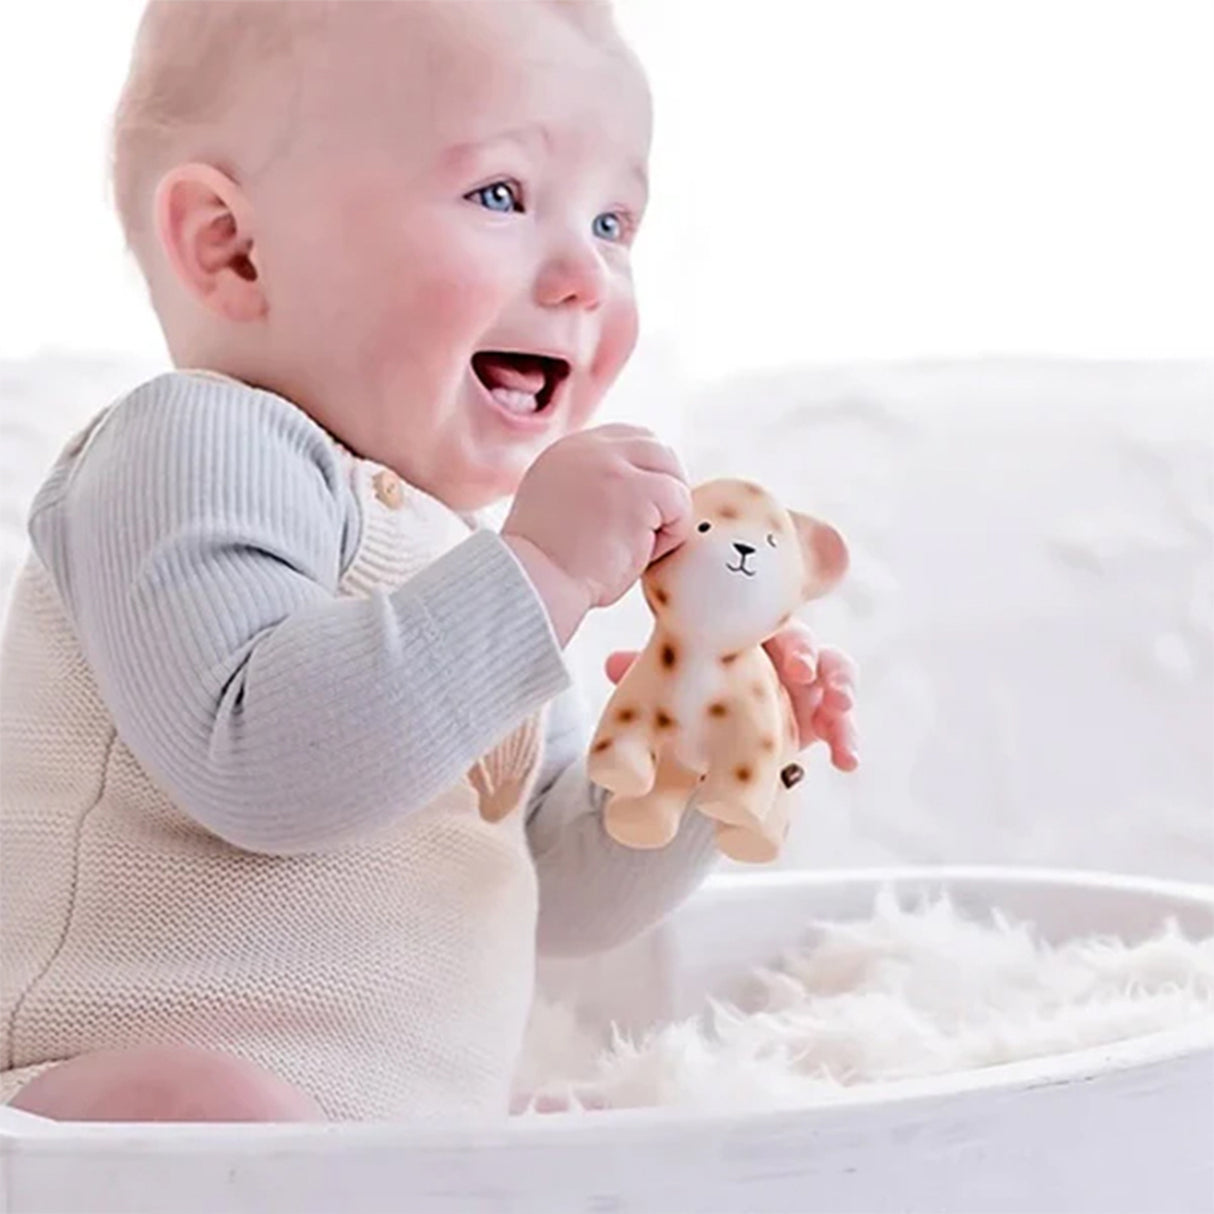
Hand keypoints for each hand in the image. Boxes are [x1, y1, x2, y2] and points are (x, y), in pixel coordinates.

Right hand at [503, 426, 692, 644]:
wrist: (533, 585)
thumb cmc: (546, 567)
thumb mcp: (559, 506)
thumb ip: (591, 486)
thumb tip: (634, 493)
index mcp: (569, 450)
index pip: (629, 439)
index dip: (645, 475)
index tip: (637, 514)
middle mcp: (590, 448)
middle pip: (658, 451)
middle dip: (663, 493)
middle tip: (646, 534)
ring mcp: (613, 466)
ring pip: (671, 476)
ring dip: (665, 516)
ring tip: (634, 548)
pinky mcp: (637, 491)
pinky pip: (680, 504)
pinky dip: (670, 536)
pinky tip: (639, 556)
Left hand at [605, 620, 858, 770]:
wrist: (689, 718)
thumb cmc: (681, 676)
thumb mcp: (663, 671)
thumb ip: (642, 667)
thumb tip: (612, 664)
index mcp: (747, 630)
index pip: (778, 626)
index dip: (792, 644)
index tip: (797, 668)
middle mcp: (778, 654)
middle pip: (811, 651)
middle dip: (822, 669)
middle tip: (820, 690)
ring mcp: (799, 687)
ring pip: (832, 683)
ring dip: (840, 698)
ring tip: (842, 722)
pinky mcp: (810, 720)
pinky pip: (834, 724)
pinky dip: (844, 738)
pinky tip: (848, 759)